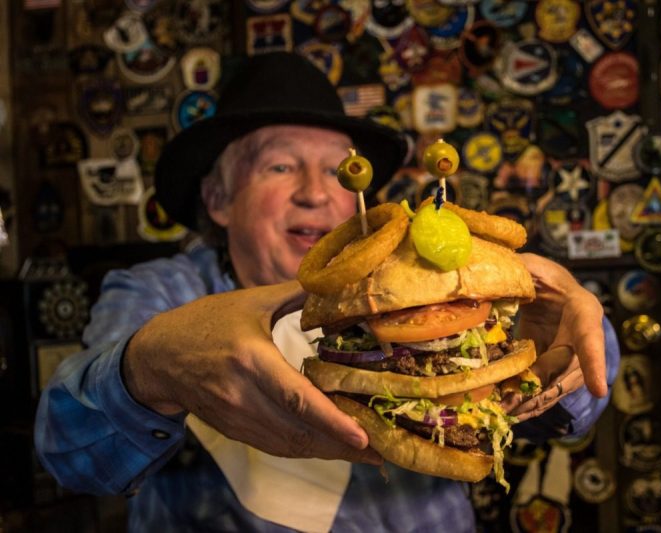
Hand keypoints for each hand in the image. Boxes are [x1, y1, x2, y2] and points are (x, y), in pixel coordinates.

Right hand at [123, 281, 381, 464]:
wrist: (157, 356)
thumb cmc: (206, 321)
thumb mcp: (250, 301)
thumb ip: (295, 294)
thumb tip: (336, 283)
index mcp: (250, 359)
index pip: (297, 397)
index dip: (332, 420)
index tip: (363, 435)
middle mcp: (242, 394)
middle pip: (298, 430)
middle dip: (341, 445)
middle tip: (380, 450)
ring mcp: (235, 416)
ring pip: (288, 444)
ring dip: (327, 452)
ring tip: (363, 453)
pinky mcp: (232, 428)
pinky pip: (274, 446)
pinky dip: (304, 449)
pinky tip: (328, 446)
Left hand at [502, 254, 606, 419]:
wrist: (553, 292)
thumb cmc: (545, 276)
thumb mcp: (532, 267)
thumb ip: (519, 272)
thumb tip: (491, 281)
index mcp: (584, 310)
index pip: (591, 338)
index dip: (594, 363)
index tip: (599, 389)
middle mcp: (585, 340)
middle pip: (568, 372)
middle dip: (542, 388)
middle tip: (514, 402)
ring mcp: (574, 360)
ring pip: (557, 388)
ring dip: (533, 401)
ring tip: (506, 412)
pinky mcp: (557, 372)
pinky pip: (547, 392)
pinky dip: (529, 403)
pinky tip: (510, 414)